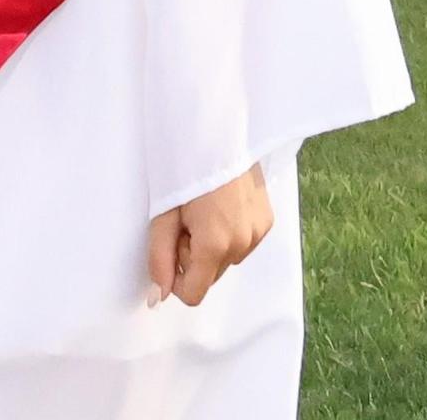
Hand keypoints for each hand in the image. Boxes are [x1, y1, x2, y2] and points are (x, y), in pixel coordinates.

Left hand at [146, 164, 271, 308]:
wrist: (213, 129)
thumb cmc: (181, 167)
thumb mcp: (162, 213)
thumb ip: (159, 258)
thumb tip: (159, 297)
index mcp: (216, 244)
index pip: (194, 293)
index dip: (175, 276)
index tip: (170, 244)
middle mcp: (243, 244)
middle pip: (210, 275)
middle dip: (193, 255)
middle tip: (184, 218)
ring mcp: (259, 232)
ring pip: (226, 259)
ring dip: (211, 244)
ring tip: (203, 208)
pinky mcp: (267, 220)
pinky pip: (243, 242)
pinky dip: (229, 232)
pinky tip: (221, 205)